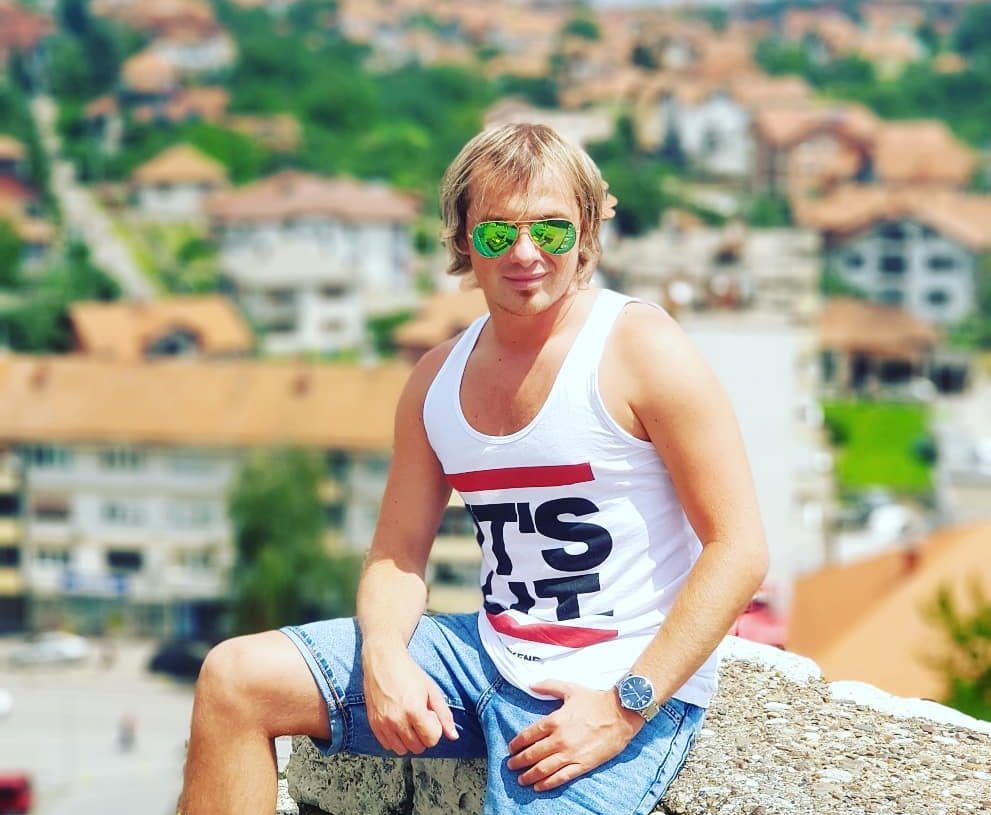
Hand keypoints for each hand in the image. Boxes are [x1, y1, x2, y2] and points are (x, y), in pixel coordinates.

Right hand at [362, 648, 457, 754]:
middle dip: (423, 735)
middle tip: (419, 717)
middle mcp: (397, 720)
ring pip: (402, 750)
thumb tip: (453, 736)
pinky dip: (395, 739)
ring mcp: (383, 723)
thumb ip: (444, 714)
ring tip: (408, 721)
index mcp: (414, 710)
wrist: (383, 660)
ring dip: (409, 740)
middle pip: (418, 747)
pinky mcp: (373, 724)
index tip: (430, 715)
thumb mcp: (432, 690)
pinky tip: (398, 723)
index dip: (434, 729)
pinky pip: (387, 745)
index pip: (431, 739)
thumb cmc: (408, 672)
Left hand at [506, 680, 643, 791]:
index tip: (511, 748)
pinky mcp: (583, 765)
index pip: (528, 735)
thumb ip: (548, 686)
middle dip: (518, 761)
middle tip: (511, 765)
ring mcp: (571, 754)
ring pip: (543, 769)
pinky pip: (561, 777)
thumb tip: (531, 684)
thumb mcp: (570, 689)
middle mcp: (559, 739)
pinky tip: (538, 786)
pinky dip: (547, 784)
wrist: (621, 713)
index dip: (517, 743)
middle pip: (532, 754)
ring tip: (520, 779)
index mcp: (554, 720)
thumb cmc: (596, 700)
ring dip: (528, 775)